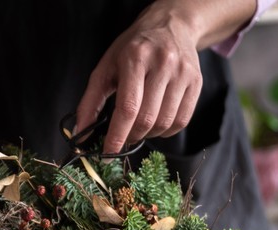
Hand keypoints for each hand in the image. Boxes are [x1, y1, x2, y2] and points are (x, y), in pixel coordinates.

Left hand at [75, 3, 202, 154]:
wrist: (170, 25)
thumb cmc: (133, 48)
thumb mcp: (106, 67)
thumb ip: (90, 100)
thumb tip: (81, 132)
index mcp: (136, 58)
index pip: (128, 108)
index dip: (117, 136)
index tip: (108, 154)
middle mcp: (163, 64)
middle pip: (147, 119)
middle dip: (131, 137)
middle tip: (123, 138)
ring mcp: (183, 74)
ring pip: (165, 123)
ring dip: (148, 135)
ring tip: (139, 128)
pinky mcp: (196, 82)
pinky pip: (182, 121)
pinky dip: (166, 131)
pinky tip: (156, 124)